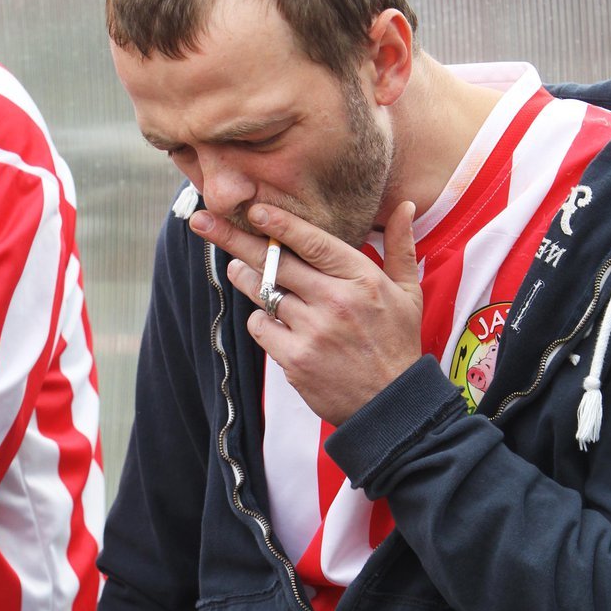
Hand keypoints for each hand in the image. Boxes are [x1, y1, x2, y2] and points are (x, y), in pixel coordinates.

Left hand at [189, 201, 422, 424]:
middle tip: (202, 221)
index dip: (279, 223)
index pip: (312, 241)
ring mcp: (313, 330)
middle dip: (235, 239)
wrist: (392, 404)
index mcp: (361, 278)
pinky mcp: (295, 359)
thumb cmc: (397, 342)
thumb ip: (400, 246)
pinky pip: (262, 327)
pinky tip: (271, 318)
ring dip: (244, 277)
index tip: (253, 209)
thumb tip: (406, 206)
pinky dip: (261, 320)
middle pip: (275, 261)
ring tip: (235, 268)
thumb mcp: (408, 292)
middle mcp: (335, 300)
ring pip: (262, 292)